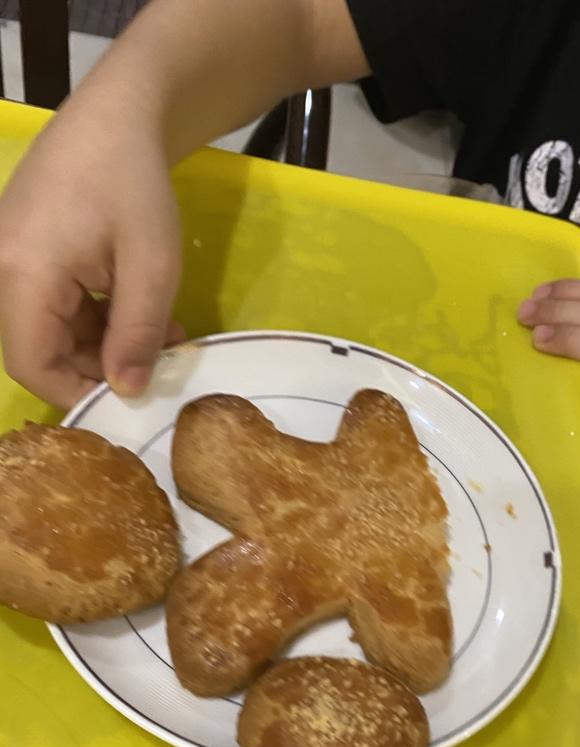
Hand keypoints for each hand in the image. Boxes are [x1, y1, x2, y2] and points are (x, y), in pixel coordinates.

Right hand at [0, 107, 182, 408]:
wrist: (116, 116)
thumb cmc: (135, 186)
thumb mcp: (151, 268)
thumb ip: (136, 336)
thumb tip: (126, 393)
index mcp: (22, 275)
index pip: (32, 365)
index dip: (78, 392)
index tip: (130, 397)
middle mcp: (0, 269)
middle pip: (39, 349)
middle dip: (99, 365)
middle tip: (158, 360)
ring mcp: (7, 258)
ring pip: (49, 330)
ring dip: (104, 341)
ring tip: (162, 334)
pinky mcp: (23, 251)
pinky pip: (51, 303)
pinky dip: (94, 316)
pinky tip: (139, 308)